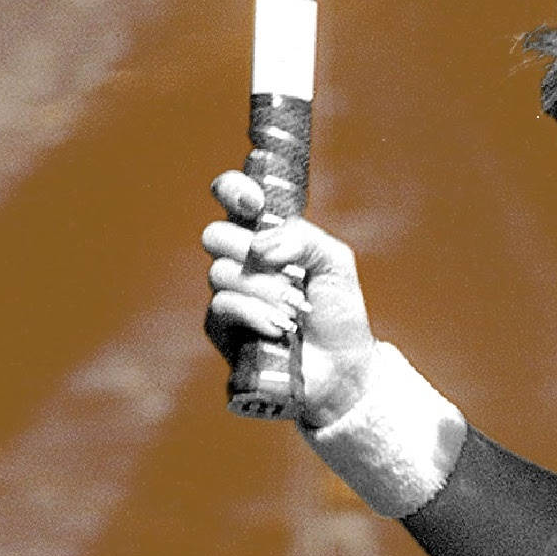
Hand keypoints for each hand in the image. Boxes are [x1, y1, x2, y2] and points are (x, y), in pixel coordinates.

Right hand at [202, 171, 377, 427]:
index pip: (233, 198)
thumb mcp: (335, 262)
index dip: (234, 190)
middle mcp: (241, 261)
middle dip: (251, 250)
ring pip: (222, 273)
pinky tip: (282, 328)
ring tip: (297, 310)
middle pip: (215, 235)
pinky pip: (223, 306)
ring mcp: (228, 294)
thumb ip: (303, 238)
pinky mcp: (220, 329)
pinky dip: (257, 314)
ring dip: (267, 290)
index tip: (255, 203)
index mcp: (267, 236)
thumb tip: (260, 246)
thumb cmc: (337, 310)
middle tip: (288, 272)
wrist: (341, 365)